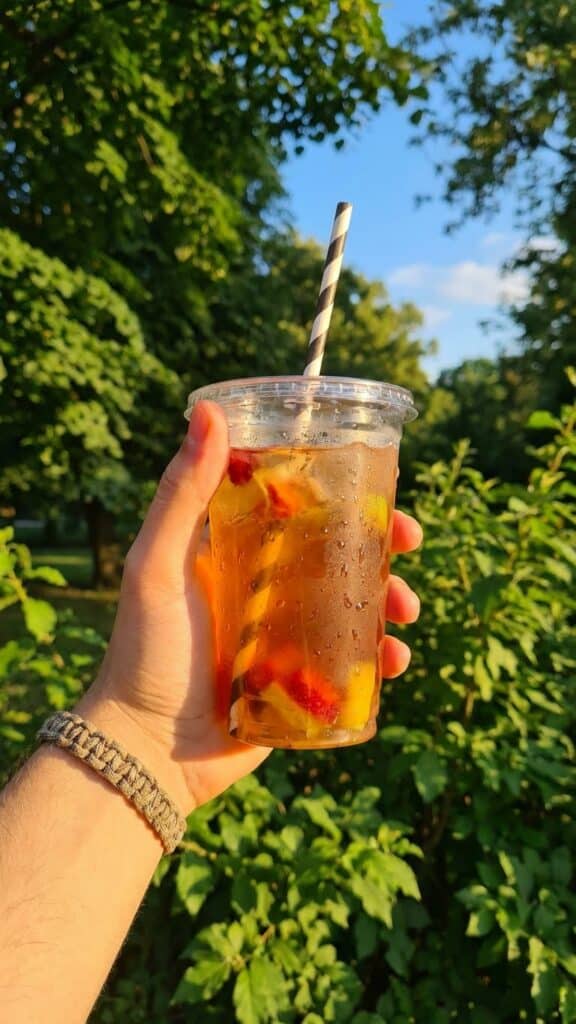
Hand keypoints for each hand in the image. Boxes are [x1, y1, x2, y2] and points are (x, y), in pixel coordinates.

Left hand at [77, 402, 421, 814]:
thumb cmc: (144, 653)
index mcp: (234, 550)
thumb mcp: (157, 567)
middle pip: (337, 550)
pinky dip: (381, 656)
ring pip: (353, 602)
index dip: (339, 487)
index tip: (374, 479)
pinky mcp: (301, 682)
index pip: (296, 504)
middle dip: (381, 542)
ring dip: (390, 598)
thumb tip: (209, 409)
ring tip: (407, 611)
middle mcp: (264, 586)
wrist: (146, 751)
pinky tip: (395, 660)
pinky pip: (352, 661)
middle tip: (410, 541)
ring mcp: (286, 635)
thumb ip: (181, 494)